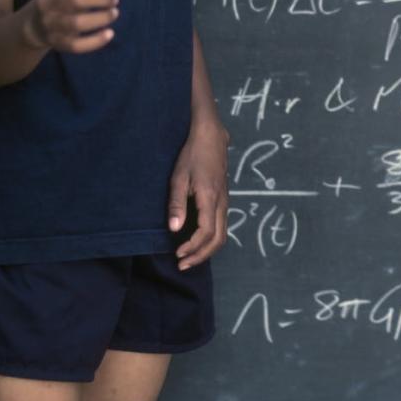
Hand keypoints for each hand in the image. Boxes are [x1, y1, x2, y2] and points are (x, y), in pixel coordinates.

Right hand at [23, 0, 120, 52]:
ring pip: (76, 23)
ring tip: (113, 13)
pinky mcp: (55, 42)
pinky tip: (109, 33)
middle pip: (74, 0)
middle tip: (115, 0)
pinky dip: (95, 41)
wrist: (36, 24)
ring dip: (100, 18)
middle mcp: (44, 1)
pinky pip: (76, 45)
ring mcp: (48, 23)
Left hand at [167, 119, 229, 269]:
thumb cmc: (192, 155)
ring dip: (207, 250)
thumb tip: (174, 229)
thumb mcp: (179, 177)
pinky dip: (211, 239)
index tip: (177, 254)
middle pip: (218, 239)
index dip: (192, 248)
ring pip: (223, 234)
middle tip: (182, 264)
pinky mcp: (224, 198)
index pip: (206, 233)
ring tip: (189, 256)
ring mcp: (225, 201)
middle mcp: (222, 203)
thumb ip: (176, 204)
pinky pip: (222, 225)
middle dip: (201, 256)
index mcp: (210, 199)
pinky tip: (197, 239)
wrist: (211, 136)